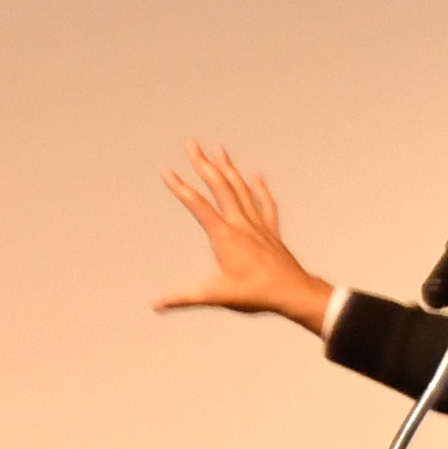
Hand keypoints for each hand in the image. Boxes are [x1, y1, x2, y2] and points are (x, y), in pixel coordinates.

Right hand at [155, 145, 336, 332]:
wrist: (292, 292)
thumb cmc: (254, 294)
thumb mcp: (214, 296)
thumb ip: (183, 298)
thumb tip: (155, 304)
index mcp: (224, 236)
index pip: (197, 205)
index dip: (179, 187)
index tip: (166, 170)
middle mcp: (240, 223)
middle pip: (219, 186)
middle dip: (204, 163)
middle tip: (192, 144)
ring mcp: (257, 224)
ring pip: (241, 188)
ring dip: (228, 167)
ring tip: (218, 149)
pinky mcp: (270, 230)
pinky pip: (264, 203)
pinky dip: (259, 188)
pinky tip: (256, 175)